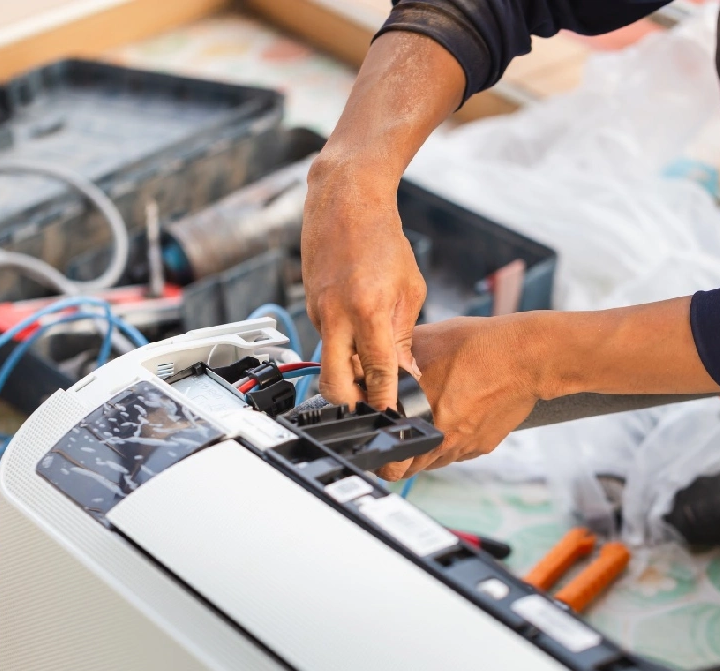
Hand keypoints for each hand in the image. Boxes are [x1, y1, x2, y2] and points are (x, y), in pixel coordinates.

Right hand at [302, 156, 425, 411]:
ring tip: (372, 376)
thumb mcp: (410, 288)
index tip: (393, 418)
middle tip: (370, 410)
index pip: (377, 371)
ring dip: (347, 375)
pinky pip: (326, 340)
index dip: (385, 400)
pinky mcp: (309, 307)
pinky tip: (359, 339)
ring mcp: (317, 312)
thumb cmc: (382, 238)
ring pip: (328, 363)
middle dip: (350, 405)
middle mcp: (336, 315)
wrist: (344, 201)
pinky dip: (342, 348)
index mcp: (368, 310)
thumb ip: (404, 335)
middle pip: (333, 383)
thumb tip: (405, 372)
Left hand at [376, 316, 540, 479]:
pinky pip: (457, 452)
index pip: (390, 458)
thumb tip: (366, 363)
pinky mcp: (482, 446)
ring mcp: (464, 446)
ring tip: (423, 425)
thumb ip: (392, 360)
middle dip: (398, 457)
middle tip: (394, 438)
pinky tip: (450, 419)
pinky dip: (448, 442)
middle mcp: (442, 440)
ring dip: (423, 450)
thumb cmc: (477, 346)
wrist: (526, 357)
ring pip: (432, 462)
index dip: (379, 452)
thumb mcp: (424, 343)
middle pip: (408, 468)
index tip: (377, 443)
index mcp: (421, 418)